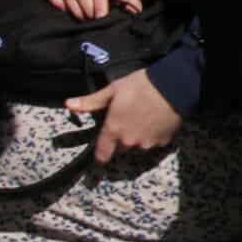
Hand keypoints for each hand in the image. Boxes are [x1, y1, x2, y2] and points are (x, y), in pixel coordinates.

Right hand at [45, 0, 143, 19]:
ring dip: (75, 9)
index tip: (101, 18)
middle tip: (92, 22)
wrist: (120, 6)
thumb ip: (127, 10)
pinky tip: (65, 11)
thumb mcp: (131, 8)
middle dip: (87, 10)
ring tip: (84, 20)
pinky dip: (55, 0)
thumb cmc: (126, 9)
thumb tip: (117, 17)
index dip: (100, 2)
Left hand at [66, 67, 182, 164]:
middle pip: (120, 148)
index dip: (100, 155)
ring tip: (143, 120)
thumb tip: (68, 104)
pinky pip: (153, 143)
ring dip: (137, 138)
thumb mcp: (113, 90)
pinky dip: (153, 136)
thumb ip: (91, 102)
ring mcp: (146, 144)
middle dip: (121, 140)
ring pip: (137, 146)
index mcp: (113, 129)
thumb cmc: (140, 86)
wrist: (173, 87)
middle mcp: (128, 141)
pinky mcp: (163, 142)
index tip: (101, 155)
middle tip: (127, 122)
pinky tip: (156, 122)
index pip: (102, 153)